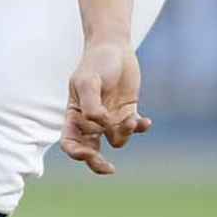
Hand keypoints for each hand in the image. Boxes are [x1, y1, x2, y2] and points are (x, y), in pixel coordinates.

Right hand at [60, 40, 152, 176]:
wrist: (114, 47)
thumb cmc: (96, 63)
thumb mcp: (88, 81)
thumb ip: (90, 104)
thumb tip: (99, 124)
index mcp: (75, 115)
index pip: (70, 142)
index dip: (76, 153)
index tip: (88, 154)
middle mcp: (91, 121)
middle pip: (90, 151)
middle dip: (97, 163)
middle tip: (109, 169)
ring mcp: (110, 118)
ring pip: (115, 140)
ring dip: (124, 134)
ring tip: (132, 121)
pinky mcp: (127, 112)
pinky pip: (134, 128)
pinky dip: (141, 127)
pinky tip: (146, 122)